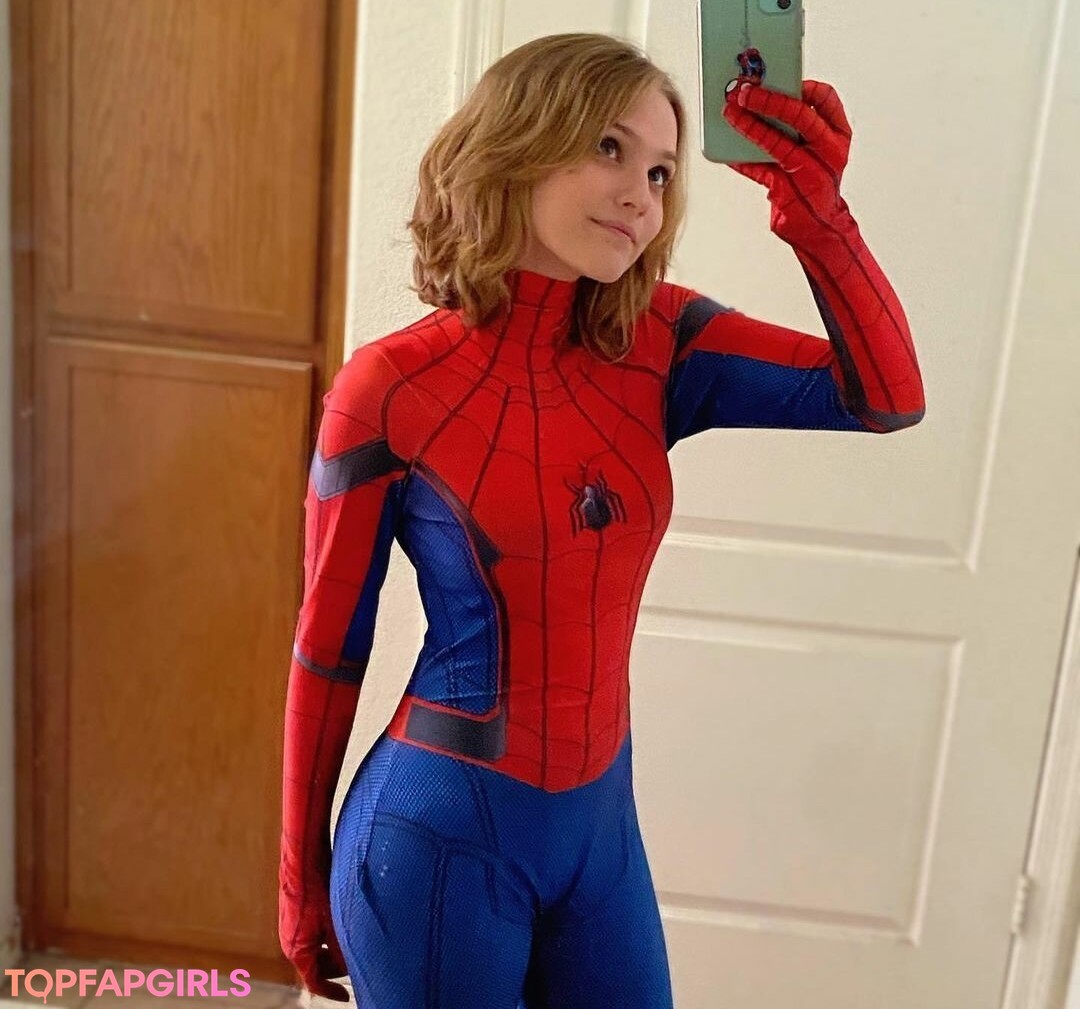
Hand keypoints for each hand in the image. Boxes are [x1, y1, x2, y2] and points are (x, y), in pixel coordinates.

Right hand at [279, 877, 350, 1001]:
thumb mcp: (333, 923)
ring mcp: (289, 929)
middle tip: (354, 962)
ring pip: (313, 950)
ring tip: (350, 941)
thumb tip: (350, 966)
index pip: (314, 982)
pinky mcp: (292, 916)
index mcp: (297, 950)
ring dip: (331, 950)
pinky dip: (325, 937)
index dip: (331, 991)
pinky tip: (339, 924)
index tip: (345, 996)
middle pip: (314, 966)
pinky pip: (310, 935)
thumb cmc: (315, 890)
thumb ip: (340, 949)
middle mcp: (289, 943)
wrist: (301, 861)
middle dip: (334, 968)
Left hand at [721, 78, 854, 245]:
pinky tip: (728, 153)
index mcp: (838, 134)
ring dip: (750, 126)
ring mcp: (811, 173)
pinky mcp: (789, 192)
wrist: (820, 228)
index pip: (826, 99)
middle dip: (769, 100)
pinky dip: (742, 161)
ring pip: (778, 142)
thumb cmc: (813, 182)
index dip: (803, 85)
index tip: (781, 77)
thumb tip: (758, 100)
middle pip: (800, 116)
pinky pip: (760, 170)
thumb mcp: (815, 151)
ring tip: (730, 114)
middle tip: (744, 91)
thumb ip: (797, 128)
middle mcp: (829, 151)